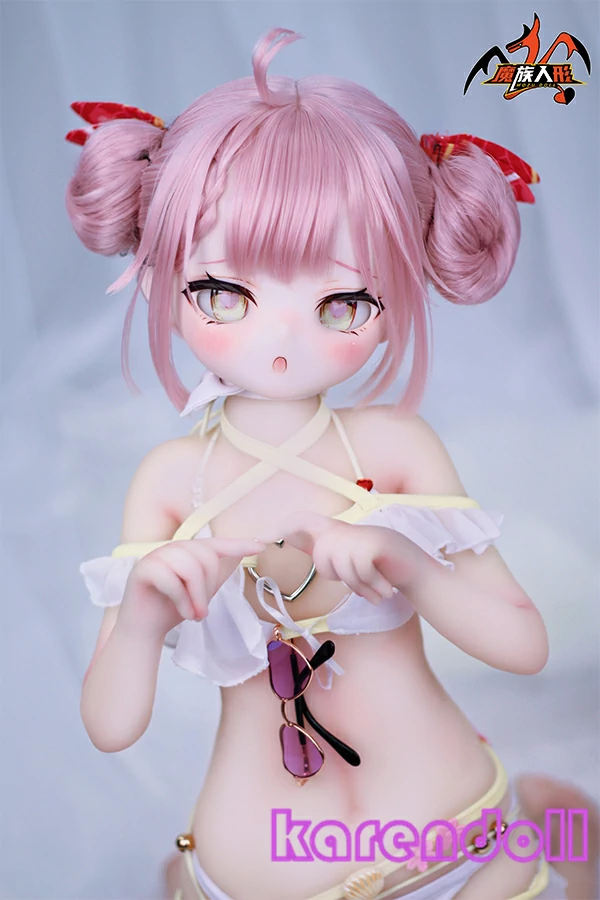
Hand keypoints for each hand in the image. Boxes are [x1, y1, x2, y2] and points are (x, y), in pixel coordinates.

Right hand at [118, 537, 265, 637]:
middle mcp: (172, 548)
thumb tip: (242, 554)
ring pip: (190, 568)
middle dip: (209, 587)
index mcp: (187, 550)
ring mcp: (155, 556)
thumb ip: (219, 572)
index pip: (215, 544)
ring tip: (196, 615)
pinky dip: (182, 601)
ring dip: (198, 597)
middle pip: (204, 557)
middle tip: (203, 612)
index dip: (237, 545)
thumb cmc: (174, 607)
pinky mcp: (142, 570)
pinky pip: (171, 580)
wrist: (145, 629)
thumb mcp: (203, 590)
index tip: (260, 547)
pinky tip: (184, 614)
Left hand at [258, 512, 424, 604]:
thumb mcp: (347, 559)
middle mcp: (346, 528)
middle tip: (364, 584)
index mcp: (335, 532)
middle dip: (341, 577)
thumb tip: (289, 540)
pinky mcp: (375, 542)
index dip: (281, 528)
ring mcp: (361, 533)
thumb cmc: (380, 567)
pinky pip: (359, 570)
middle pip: (323, 559)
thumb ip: (322, 549)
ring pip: (341, 568)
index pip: (301, 521)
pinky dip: (372, 585)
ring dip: (360, 585)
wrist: (418, 571)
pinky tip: (385, 587)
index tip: (260, 540)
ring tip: (377, 585)